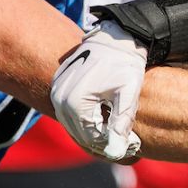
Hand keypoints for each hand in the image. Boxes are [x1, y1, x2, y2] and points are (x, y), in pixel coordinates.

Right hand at [50, 21, 145, 160]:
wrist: (115, 37)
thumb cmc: (124, 64)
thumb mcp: (128, 93)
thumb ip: (121, 122)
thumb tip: (116, 150)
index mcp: (74, 101)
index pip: (91, 137)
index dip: (111, 145)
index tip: (130, 147)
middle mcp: (60, 99)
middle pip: (80, 134)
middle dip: (103, 142)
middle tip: (126, 145)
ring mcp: (57, 92)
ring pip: (74, 125)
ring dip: (94, 133)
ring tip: (117, 133)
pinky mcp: (59, 87)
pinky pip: (70, 113)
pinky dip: (86, 120)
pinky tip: (105, 120)